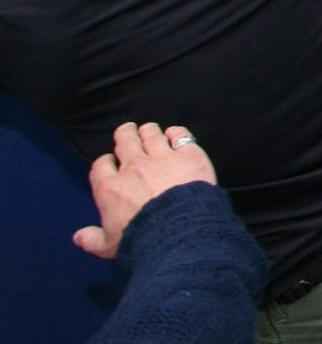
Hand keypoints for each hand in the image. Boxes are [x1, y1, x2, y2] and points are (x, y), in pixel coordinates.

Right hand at [73, 122, 216, 259]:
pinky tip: (176, 135)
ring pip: (152, 134)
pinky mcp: (188, 155)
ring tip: (149, 129)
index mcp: (111, 187)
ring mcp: (162, 158)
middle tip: (128, 131)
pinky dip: (177, 133)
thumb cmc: (140, 240)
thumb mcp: (109, 246)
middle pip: (126, 140)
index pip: (101, 165)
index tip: (111, 162)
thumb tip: (78, 237)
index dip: (106, 161)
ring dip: (149, 131)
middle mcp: (134, 167)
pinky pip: (180, 135)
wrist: (178, 232)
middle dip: (126, 134)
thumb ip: (92, 240)